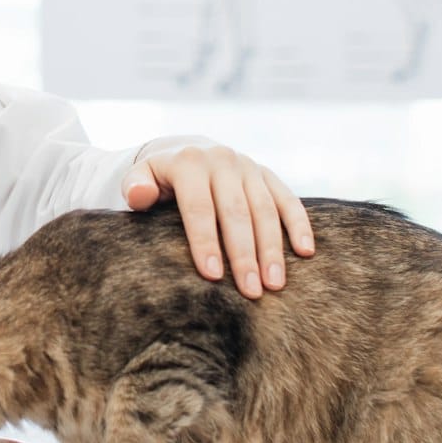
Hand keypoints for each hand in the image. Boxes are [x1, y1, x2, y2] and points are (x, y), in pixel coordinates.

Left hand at [121, 144, 314, 299]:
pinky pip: (287, 199)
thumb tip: (139, 196)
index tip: (212, 276)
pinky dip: (299, 224)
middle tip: (250, 292)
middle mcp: (222, 161)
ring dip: (272, 248)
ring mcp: (248, 167)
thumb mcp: (139, 177)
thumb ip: (135, 186)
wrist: (185, 150)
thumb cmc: (158, 178)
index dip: (205, 242)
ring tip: (275, 284)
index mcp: (189, 163)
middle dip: (244, 254)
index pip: (198, 207)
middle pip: (236, 212)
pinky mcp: (267, 174)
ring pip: (264, 209)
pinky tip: (306, 251)